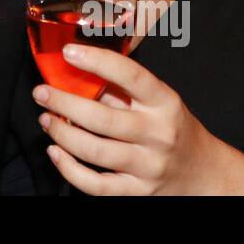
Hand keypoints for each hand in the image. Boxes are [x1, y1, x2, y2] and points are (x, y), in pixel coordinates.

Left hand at [32, 44, 243, 194]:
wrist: (202, 172)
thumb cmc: (172, 127)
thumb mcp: (156, 100)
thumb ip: (120, 88)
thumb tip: (75, 71)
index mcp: (164, 103)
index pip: (132, 76)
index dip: (98, 61)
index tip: (69, 52)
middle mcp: (159, 134)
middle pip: (104, 119)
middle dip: (64, 103)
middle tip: (41, 93)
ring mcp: (149, 166)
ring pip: (95, 152)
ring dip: (62, 134)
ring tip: (46, 119)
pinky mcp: (137, 191)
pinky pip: (96, 185)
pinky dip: (69, 169)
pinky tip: (55, 152)